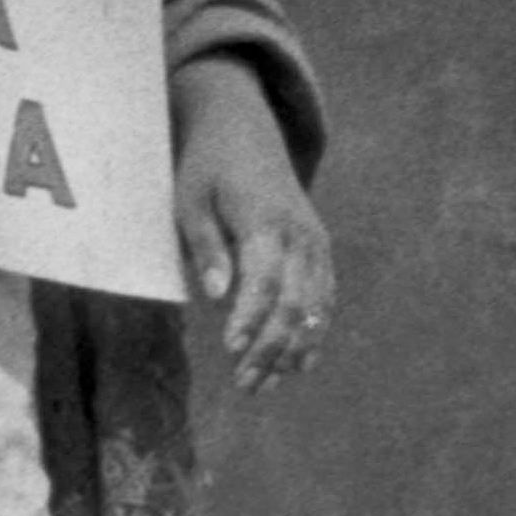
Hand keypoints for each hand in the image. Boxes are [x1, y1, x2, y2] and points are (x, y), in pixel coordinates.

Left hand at [171, 58, 330, 389]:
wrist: (246, 130)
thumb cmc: (208, 167)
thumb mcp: (190, 199)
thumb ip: (207, 246)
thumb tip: (218, 295)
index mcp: (266, 221)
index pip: (264, 280)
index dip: (251, 317)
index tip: (232, 349)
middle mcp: (301, 236)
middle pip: (295, 303)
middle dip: (272, 347)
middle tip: (246, 384)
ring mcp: (316, 244)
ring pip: (315, 307)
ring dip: (292, 349)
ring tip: (266, 384)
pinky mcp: (320, 251)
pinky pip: (324, 299)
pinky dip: (313, 333)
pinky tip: (298, 363)